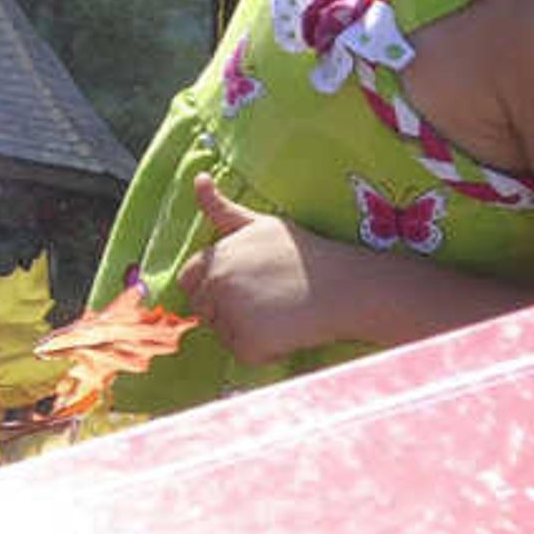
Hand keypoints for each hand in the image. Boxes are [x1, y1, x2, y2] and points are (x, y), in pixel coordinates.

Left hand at [176, 172, 351, 365]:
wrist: (344, 286)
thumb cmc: (304, 254)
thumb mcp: (261, 224)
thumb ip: (222, 208)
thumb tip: (198, 179)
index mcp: (215, 258)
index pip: (189, 281)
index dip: (213, 286)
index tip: (245, 285)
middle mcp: (218, 286)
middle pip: (203, 309)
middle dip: (226, 310)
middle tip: (267, 300)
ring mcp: (232, 315)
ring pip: (223, 334)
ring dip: (244, 330)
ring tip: (280, 313)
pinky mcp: (250, 344)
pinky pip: (245, 355)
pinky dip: (263, 351)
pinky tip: (288, 332)